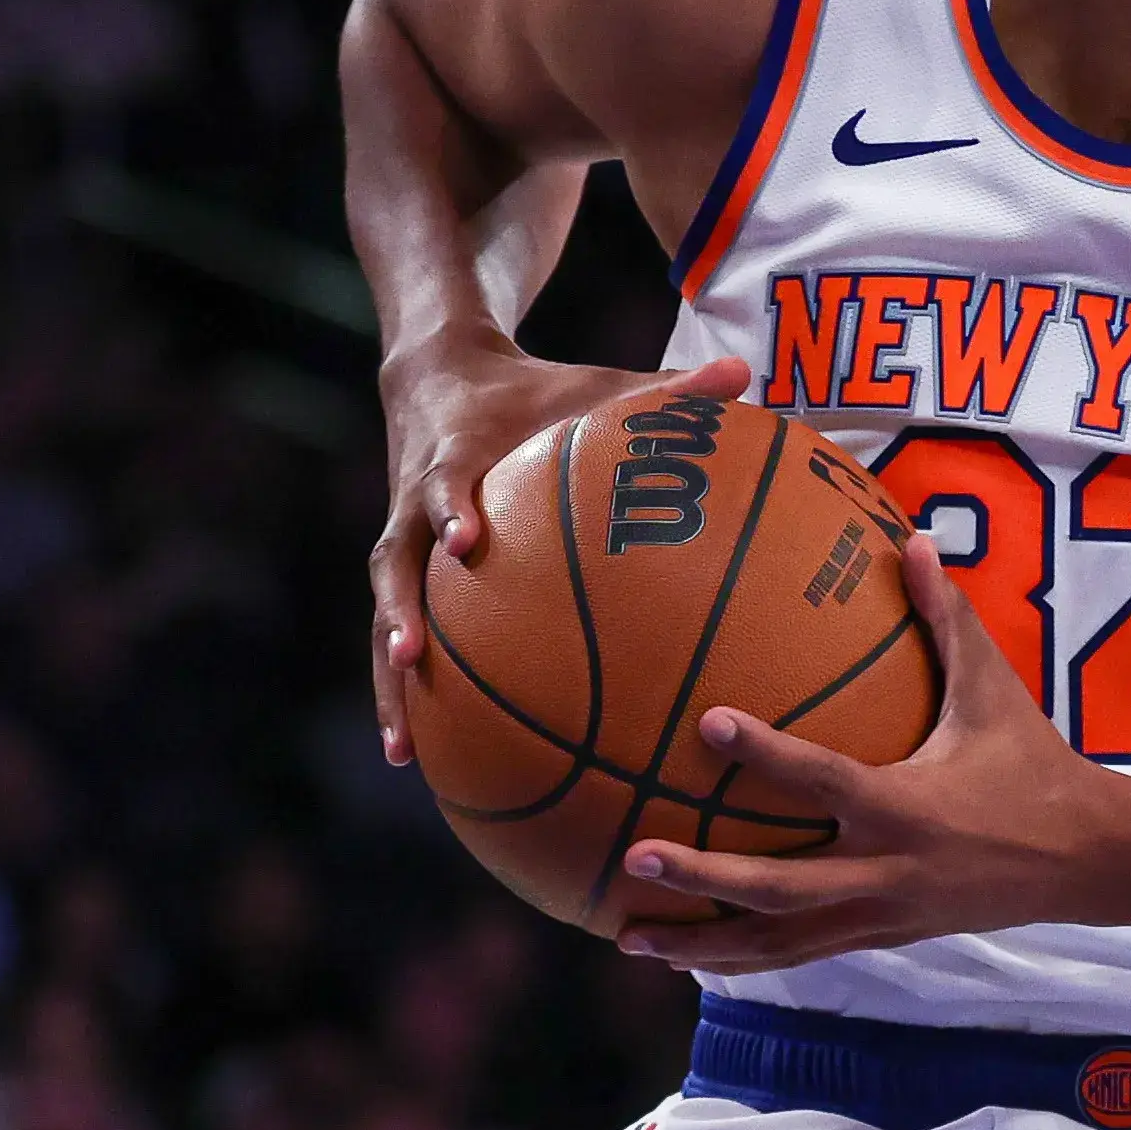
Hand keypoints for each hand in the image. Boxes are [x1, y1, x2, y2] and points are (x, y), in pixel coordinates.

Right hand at [370, 338, 751, 765]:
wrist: (437, 378)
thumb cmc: (533, 393)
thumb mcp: (595, 384)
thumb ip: (667, 387)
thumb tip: (747, 374)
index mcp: (457, 456)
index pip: (445, 482)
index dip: (450, 508)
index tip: (465, 541)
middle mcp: (414, 505)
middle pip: (394, 563)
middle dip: (400, 609)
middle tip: (412, 655)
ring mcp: (401, 543)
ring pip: (384, 616)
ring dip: (388, 680)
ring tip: (404, 744)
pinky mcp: (401, 573)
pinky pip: (395, 637)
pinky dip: (401, 695)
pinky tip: (415, 755)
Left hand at [613, 534, 1130, 972]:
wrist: (1084, 857)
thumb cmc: (1032, 762)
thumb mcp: (993, 689)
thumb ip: (948, 618)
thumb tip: (912, 539)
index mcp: (908, 806)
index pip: (825, 780)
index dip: (765, 754)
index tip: (706, 723)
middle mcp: (885, 870)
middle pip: (778, 886)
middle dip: (702, 875)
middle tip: (634, 853)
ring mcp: (880, 913)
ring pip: (778, 939)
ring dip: (702, 942)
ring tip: (630, 936)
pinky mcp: (881, 936)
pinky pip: (800, 952)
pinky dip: (744, 956)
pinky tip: (691, 955)